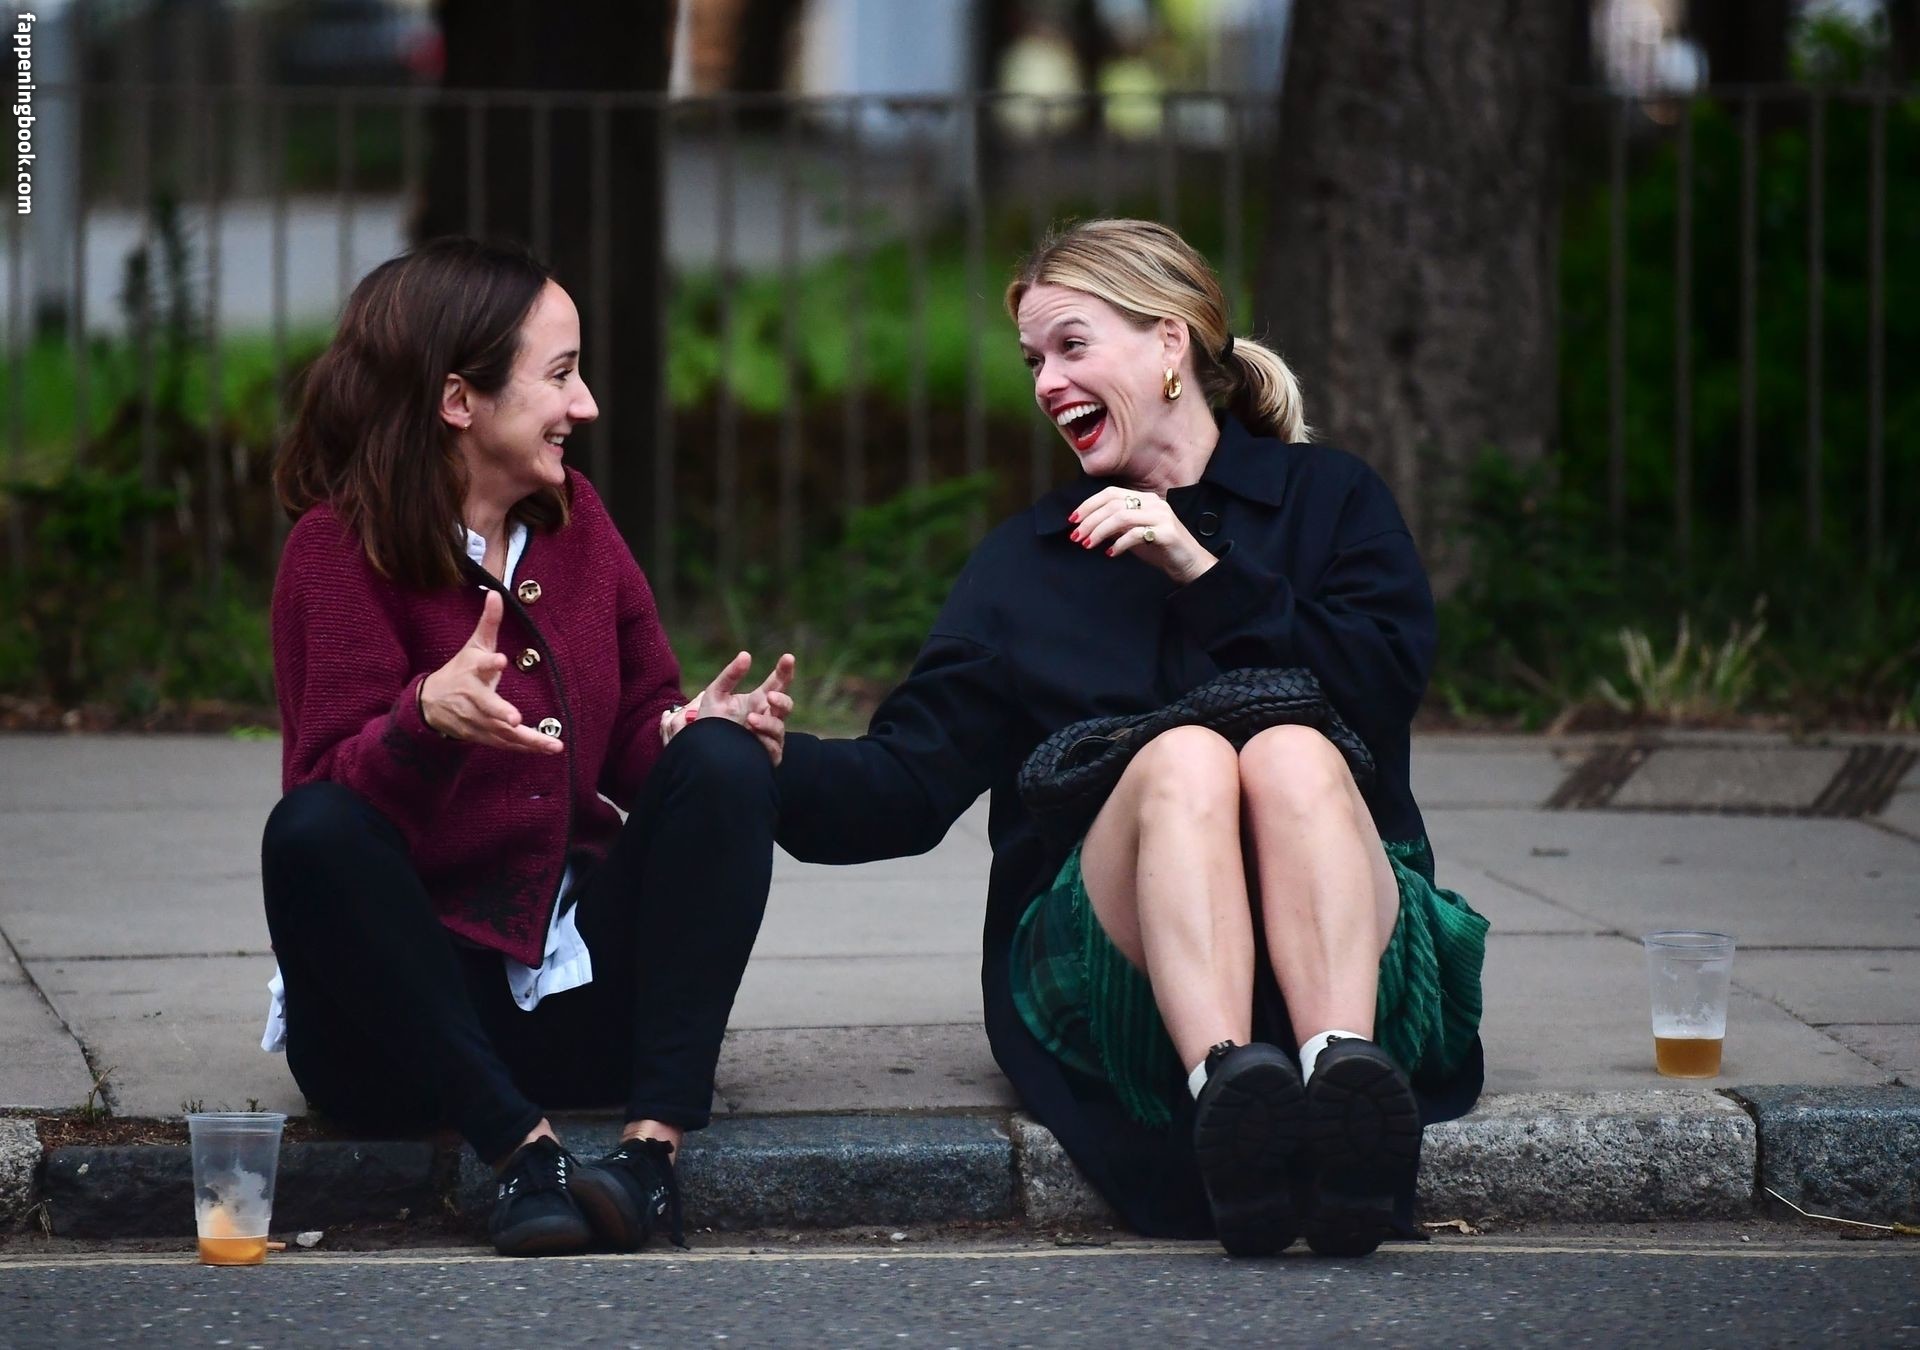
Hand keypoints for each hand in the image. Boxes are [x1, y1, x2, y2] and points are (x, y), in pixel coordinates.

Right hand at [419, 590, 564, 753]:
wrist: (430, 705)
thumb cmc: (460, 671)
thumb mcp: (473, 646)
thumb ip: (488, 623)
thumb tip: (496, 593)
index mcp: (471, 671)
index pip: (480, 665)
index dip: (490, 663)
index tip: (500, 660)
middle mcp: (472, 697)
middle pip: (486, 706)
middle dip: (500, 712)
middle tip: (516, 719)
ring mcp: (476, 720)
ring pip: (501, 731)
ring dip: (527, 739)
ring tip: (552, 745)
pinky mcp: (481, 736)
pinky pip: (505, 744)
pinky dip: (525, 747)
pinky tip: (548, 748)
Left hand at [675, 651, 796, 764]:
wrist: (700, 752)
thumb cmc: (709, 722)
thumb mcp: (715, 694)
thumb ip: (730, 675)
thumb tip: (746, 655)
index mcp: (758, 701)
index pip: (778, 683)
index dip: (785, 670)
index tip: (788, 657)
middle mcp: (767, 717)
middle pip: (786, 705)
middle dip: (782, 699)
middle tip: (770, 695)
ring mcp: (768, 737)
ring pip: (779, 728)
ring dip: (767, 722)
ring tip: (750, 720)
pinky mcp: (766, 756)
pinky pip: (773, 748)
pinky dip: (765, 741)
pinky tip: (753, 737)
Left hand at [1069, 487, 1217, 584]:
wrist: (1190, 564)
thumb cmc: (1160, 549)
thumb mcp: (1133, 534)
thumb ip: (1115, 526)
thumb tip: (1089, 525)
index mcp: (1145, 499)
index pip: (1110, 493)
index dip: (1088, 505)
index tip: (1073, 520)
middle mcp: (1153, 503)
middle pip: (1113, 504)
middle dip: (1090, 520)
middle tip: (1076, 536)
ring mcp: (1161, 516)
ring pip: (1122, 516)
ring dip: (1099, 531)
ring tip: (1087, 544)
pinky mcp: (1167, 533)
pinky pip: (1136, 534)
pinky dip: (1119, 543)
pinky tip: (1110, 553)